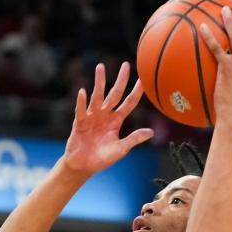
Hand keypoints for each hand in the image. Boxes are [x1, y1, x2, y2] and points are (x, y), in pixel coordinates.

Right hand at [63, 62, 153, 177]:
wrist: (83, 166)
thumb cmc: (102, 158)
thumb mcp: (120, 149)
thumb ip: (133, 139)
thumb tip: (151, 132)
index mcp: (116, 120)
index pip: (129, 103)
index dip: (136, 92)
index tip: (143, 79)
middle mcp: (105, 115)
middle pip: (115, 94)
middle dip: (121, 80)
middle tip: (126, 65)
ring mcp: (92, 117)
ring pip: (97, 97)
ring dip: (99, 82)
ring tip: (100, 68)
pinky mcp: (80, 123)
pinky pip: (81, 111)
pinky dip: (81, 102)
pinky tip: (82, 92)